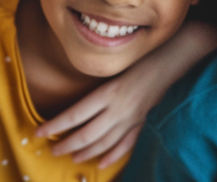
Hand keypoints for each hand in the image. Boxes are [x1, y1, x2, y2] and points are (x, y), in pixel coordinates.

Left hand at [36, 20, 216, 167]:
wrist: (176, 58)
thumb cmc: (145, 56)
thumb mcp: (117, 67)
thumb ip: (100, 84)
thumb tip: (77, 100)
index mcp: (109, 92)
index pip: (75, 114)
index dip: (56, 125)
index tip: (39, 132)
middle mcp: (119, 109)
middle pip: (87, 134)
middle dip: (67, 144)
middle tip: (52, 150)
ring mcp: (133, 118)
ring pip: (105, 142)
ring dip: (86, 152)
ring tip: (71, 157)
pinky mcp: (144, 121)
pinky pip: (127, 143)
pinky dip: (114, 154)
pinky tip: (103, 161)